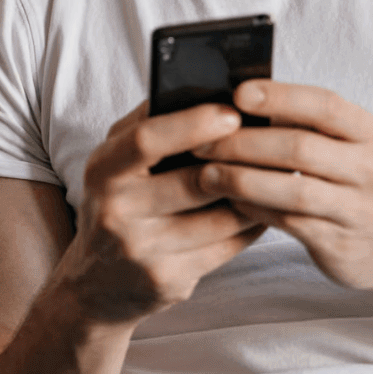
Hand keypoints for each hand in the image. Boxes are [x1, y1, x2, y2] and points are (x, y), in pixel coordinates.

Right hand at [61, 100, 266, 325]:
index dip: (192, 125)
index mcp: (103, 170)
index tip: (232, 113)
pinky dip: (250, 226)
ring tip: (278, 173)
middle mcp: (117, 211)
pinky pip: (226, 248)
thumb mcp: (114, 162)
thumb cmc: (117, 203)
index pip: (147, 141)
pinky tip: (262, 209)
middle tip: (274, 144)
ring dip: (255, 195)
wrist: (95, 283)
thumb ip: (148, 126)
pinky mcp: (168, 281)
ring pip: (220, 219)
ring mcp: (142, 251)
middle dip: (238, 163)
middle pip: (192, 182)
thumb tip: (201, 89)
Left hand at [196, 81, 372, 292]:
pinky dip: (255, 210)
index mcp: (366, 132)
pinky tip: (230, 202)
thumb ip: (303, 124)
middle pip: (301, 148)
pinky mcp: (341, 244)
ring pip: (295, 190)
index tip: (238, 94)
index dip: (279, 97)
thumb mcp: (347, 145)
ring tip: (207, 175)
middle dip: (244, 143)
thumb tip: (235, 103)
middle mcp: (368, 168)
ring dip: (243, 180)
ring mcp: (358, 209)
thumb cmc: (356, 182)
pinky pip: (290, 223)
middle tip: (202, 143)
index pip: (324, 105)